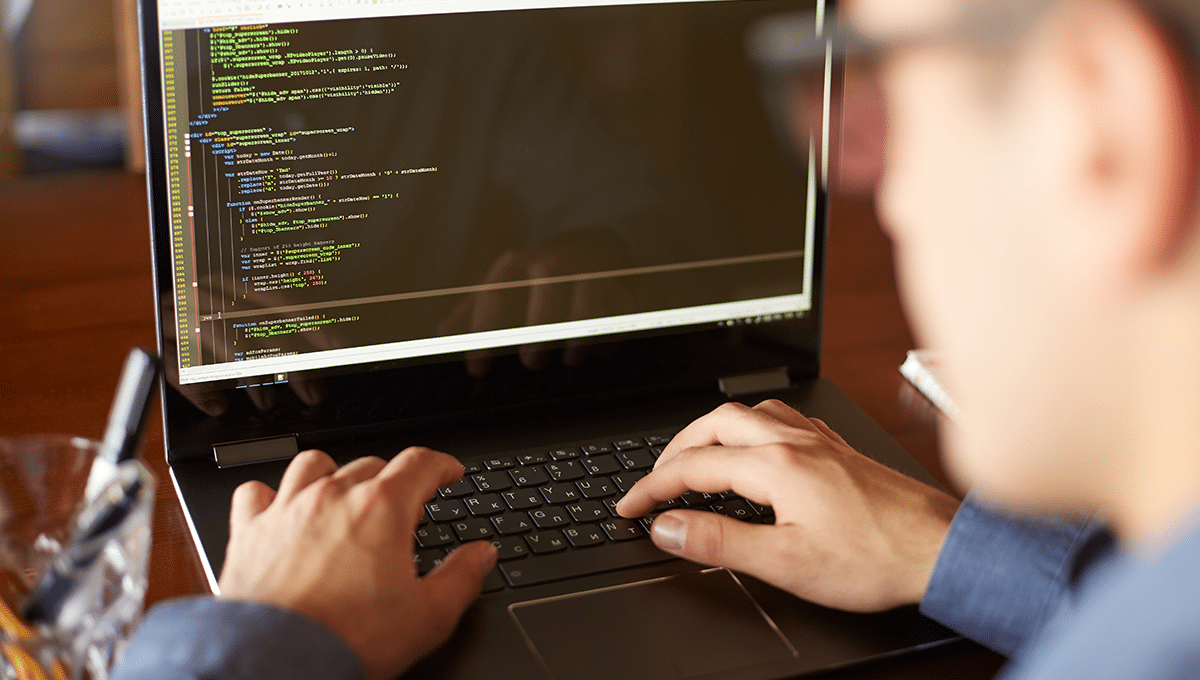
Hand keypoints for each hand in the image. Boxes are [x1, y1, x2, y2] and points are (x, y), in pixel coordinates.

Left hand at [218, 448, 498, 679]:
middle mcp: (333, 497)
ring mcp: (288, 510)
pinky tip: (278, 509)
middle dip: (392, 479)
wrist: (277, 661)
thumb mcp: (428, 615)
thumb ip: (460, 578)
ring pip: (313, 465)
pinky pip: (255, 493)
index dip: (441, 464)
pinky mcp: (249, 532)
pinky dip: (269, 496)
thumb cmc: (349, 639)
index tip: (448, 472)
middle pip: (371, 464)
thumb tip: (481, 555)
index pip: (420, 463)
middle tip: (401, 507)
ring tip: (342, 494)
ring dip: (333, 474)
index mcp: (382, 508)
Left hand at [438, 229, 633, 375]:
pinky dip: (613, 332)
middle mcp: (554, 263)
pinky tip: (602, 353)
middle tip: (531, 361)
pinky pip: (622, 307)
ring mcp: (591, 270)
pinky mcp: (622, 283)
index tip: (478, 367)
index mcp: (516, 265)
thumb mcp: (503, 287)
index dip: (485, 332)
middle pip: (548, 288)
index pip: (496, 296)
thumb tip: (441, 338)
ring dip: (580, 332)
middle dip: (540, 325)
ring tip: (570, 360)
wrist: (592, 245)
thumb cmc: (539, 278)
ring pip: (589, 297)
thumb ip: (472, 313)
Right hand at [616, 400, 958, 611]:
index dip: (653, 488)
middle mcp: (796, 443)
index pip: (695, 467)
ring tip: (695, 456)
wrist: (941, 550)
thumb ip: (720, 541)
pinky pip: (781, 421)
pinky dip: (749, 430)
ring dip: (712, 431)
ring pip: (751, 414)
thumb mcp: (785, 562)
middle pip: (717, 423)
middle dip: (676, 448)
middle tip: (655, 477)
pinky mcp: (838, 451)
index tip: (631, 506)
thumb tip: (669, 526)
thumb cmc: (876, 558)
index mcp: (777, 466)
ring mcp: (820, 442)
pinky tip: (757, 449)